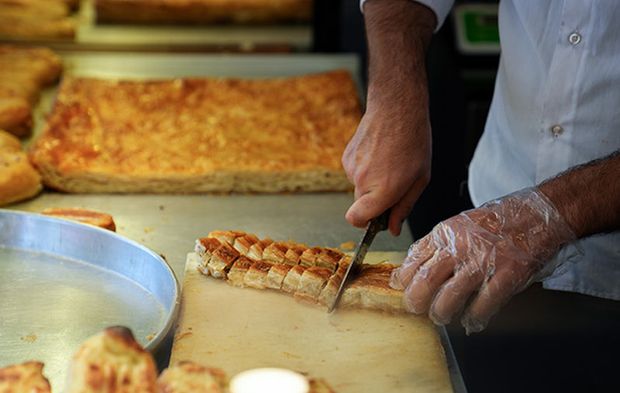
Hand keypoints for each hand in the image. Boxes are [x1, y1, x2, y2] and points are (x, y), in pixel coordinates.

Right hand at [342, 98, 430, 235]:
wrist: (396, 109)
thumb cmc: (413, 142)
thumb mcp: (420, 179)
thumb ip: (404, 207)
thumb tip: (393, 228)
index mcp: (383, 190)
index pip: (356, 220)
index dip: (364, 224)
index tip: (376, 219)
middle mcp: (363, 181)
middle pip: (361, 205)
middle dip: (375, 201)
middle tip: (395, 183)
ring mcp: (351, 168)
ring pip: (359, 187)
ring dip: (372, 182)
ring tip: (389, 162)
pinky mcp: (346, 157)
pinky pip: (355, 172)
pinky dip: (366, 168)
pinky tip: (379, 153)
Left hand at [390, 188, 575, 332]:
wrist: (537, 214)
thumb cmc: (498, 221)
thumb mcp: (459, 224)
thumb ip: (437, 244)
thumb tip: (412, 267)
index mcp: (446, 232)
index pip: (414, 258)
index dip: (403, 278)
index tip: (400, 288)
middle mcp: (460, 246)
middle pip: (426, 280)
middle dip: (415, 300)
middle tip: (415, 308)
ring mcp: (483, 261)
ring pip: (450, 297)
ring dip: (441, 312)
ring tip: (440, 316)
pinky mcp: (507, 274)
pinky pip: (483, 304)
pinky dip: (474, 317)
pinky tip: (471, 320)